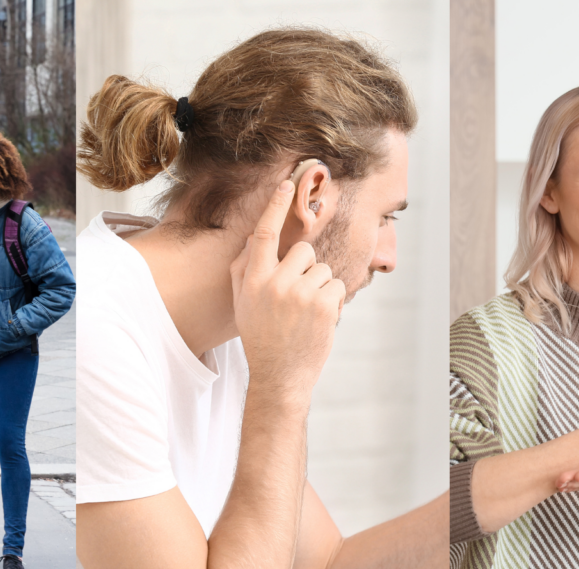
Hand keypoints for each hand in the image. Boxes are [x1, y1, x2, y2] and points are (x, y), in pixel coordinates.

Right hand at [230, 180, 345, 397]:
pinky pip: (336, 285)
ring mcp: (301, 294)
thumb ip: (244, 268)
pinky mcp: (324, 305)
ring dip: (319, 287)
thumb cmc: (260, 336)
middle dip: (305, 268)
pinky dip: (333, 300)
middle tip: (295, 297)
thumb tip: (254, 237)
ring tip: (305, 313)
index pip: (263, 234)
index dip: (275, 206)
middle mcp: (275, 283)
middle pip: (303, 250)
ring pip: (322, 268)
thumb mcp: (242, 302)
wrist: (280, 374)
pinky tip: (318, 320)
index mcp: (253, 280)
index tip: (287, 184)